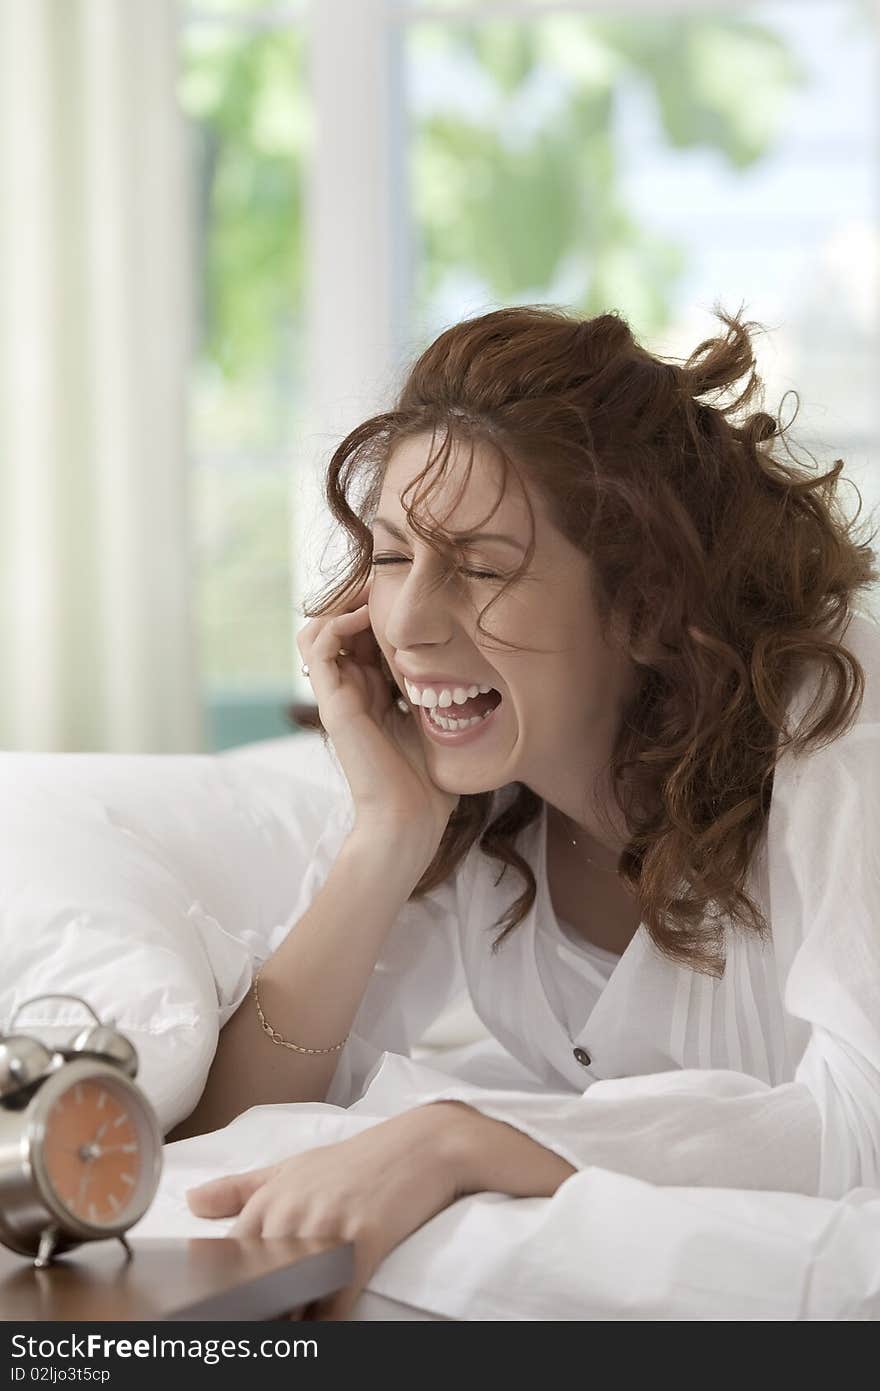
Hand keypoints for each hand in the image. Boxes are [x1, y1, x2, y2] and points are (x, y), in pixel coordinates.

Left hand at [184, 1108, 462, 1320]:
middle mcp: (292, 1213)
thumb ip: (241, 1189)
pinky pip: (334, 1298)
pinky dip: (324, 1321)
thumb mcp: (293, 1166)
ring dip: (287, 1319)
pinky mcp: (363, 1241)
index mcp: (270, 1199)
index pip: (228, 1261)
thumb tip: (191, 1203)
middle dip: (252, 1313)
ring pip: (290, 1294)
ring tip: (286, 1326)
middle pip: (255, 1283)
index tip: (222, 1315)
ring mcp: (328, 1226)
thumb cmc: (356, 1160)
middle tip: (249, 1324)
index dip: (224, 1295)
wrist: (421, 1144)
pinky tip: (322, 1326)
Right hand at [296, 579, 459, 857]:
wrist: (411, 821)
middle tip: (392, 579)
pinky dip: (341, 622)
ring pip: (318, 627)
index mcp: (375, 693)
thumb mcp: (440, 722)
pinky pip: (319, 645)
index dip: (380, 607)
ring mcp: (339, 696)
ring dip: (345, 604)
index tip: (413, 589)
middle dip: (361, 597)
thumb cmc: (431, 784)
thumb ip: (442, 692)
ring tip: (376, 595)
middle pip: (338, 623)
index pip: (363, 634)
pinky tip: (371, 618)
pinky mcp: (333, 704)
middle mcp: (352, 690)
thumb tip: (478, 663)